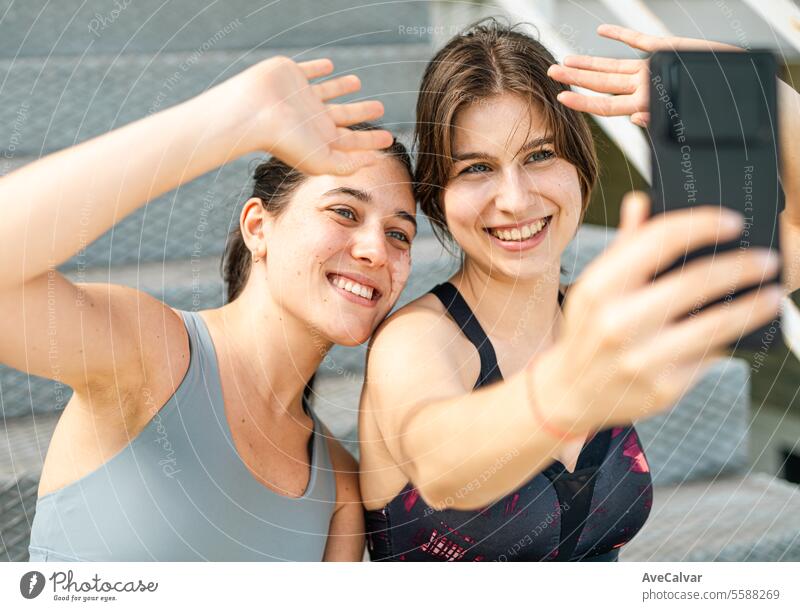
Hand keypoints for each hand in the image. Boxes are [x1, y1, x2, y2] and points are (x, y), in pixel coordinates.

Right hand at [214, 55, 392, 174]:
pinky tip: (329, 66)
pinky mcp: (291, 75)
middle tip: (380, 108)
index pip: (352, 141)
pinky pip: (309, 71)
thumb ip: (348, 164)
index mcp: (321, 139)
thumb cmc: (286, 141)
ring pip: (328, 91)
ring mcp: (302, 97)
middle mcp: (313, 119)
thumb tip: (372, 161)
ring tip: (357, 82)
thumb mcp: (322, 160)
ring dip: (343, 87)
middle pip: (344, 116)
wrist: (253, 112)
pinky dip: (319, 68)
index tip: (389, 139)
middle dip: (362, 112)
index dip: (371, 141)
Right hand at [531, 192, 781, 434]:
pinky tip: (743, 328)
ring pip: (715, 324)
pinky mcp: (663, 388)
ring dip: (753, 305)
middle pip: (696, 281)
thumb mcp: (595, 285)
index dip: (703, 224)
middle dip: (741, 266)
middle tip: (766, 260)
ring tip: (772, 295)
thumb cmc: (590, 328)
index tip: (733, 222)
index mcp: (598, 287)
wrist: (573, 391)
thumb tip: (643, 201)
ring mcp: (640, 358)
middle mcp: (616, 322)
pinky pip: (709, 356)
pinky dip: (732, 339)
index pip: (659, 240)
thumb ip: (624, 245)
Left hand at [547, 24, 740, 126]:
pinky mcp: (667, 50)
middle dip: (575, 77)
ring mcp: (653, 68)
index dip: (581, 101)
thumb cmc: (717, 110)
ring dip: (589, 62)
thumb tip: (636, 117)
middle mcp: (644, 86)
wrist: (746, 92)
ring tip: (566, 59)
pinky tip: (601, 32)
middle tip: (551, 72)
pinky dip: (620, 36)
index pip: (604, 104)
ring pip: (613, 66)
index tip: (560, 97)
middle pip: (601, 83)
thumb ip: (658, 119)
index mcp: (645, 103)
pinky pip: (638, 41)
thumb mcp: (685, 119)